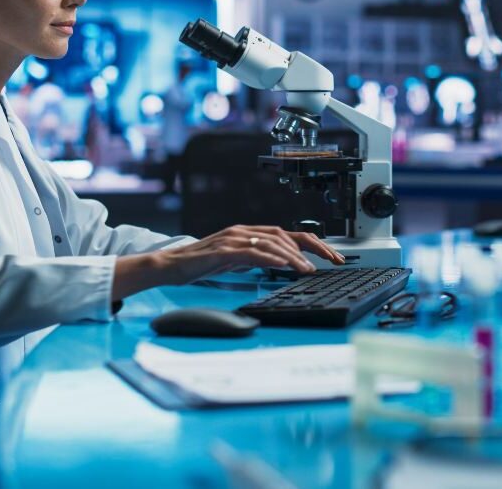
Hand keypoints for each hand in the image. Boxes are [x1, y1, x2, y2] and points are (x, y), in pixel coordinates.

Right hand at [156, 225, 345, 285]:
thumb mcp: (235, 261)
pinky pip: (252, 252)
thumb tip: (277, 263)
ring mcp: (234, 239)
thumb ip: (255, 258)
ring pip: (272, 242)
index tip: (331, 257)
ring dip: (294, 256)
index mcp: (249, 233)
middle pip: (286, 235)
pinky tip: (283, 265)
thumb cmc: (199, 264)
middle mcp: (244, 231)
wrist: (169, 266)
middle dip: (313, 248)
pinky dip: (270, 258)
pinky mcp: (224, 250)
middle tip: (332, 261)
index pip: (287, 234)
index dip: (313, 244)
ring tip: (309, 269)